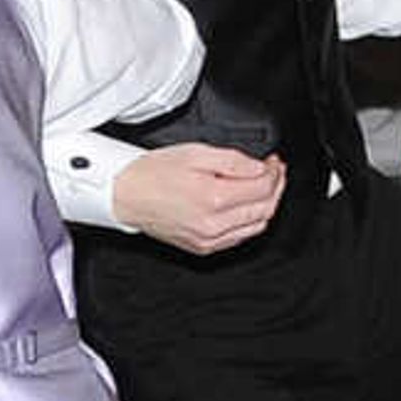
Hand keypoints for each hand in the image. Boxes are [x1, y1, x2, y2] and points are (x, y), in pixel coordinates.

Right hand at [109, 141, 285, 254]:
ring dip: (266, 205)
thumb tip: (261, 168)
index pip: (263, 188)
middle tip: (273, 172)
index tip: (273, 162)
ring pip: (257, 226)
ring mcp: (208, 239)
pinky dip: (249, 221)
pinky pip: (239, 237)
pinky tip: (245, 206)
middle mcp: (213, 224)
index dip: (274, 172)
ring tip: (261, 187)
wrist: (125, 194)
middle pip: (265, 208)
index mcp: (213, 198)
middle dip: (275, 187)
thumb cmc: (153, 173)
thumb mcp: (196, 152)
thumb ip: (234, 160)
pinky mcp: (203, 247)